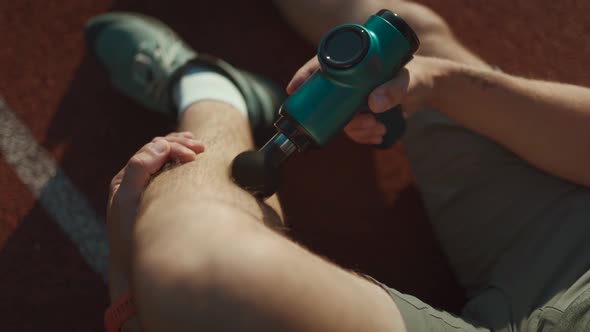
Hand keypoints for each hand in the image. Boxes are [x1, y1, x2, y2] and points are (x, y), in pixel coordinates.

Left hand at [107, 132, 204, 297]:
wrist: (132, 269)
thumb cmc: (131, 237)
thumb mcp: (128, 201)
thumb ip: (139, 169)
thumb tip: (161, 144)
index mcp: (125, 179)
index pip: (151, 150)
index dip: (174, 147)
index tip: (195, 156)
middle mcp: (133, 181)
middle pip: (158, 150)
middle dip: (180, 144)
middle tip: (202, 147)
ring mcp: (146, 190)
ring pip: (164, 159)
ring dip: (181, 148)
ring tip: (198, 145)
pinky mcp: (158, 200)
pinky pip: (169, 173)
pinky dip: (181, 161)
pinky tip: (192, 159)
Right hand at [287, 55, 448, 144]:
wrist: (431, 89)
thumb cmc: (420, 76)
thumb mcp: (409, 81)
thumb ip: (394, 90)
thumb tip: (372, 104)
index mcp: (356, 63)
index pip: (321, 66)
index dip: (304, 76)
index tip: (295, 88)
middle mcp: (351, 81)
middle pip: (328, 101)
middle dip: (342, 120)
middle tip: (366, 123)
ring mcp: (356, 99)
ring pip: (342, 120)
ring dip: (358, 131)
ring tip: (380, 129)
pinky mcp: (363, 113)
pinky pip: (354, 130)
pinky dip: (365, 137)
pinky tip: (380, 135)